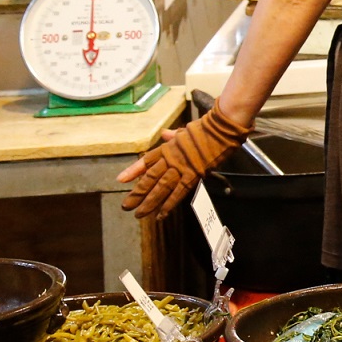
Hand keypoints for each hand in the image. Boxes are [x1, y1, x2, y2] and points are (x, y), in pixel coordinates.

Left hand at [116, 105, 250, 218]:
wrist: (221, 128)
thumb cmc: (205, 128)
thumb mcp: (185, 130)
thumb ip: (173, 135)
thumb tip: (165, 133)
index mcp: (167, 147)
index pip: (146, 161)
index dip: (133, 171)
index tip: (121, 180)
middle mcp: (170, 159)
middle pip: (150, 178)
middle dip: (137, 193)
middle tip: (126, 206)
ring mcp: (181, 168)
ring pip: (161, 188)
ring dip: (150, 202)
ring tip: (140, 214)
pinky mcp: (194, 175)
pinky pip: (179, 192)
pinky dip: (169, 204)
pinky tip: (162, 214)